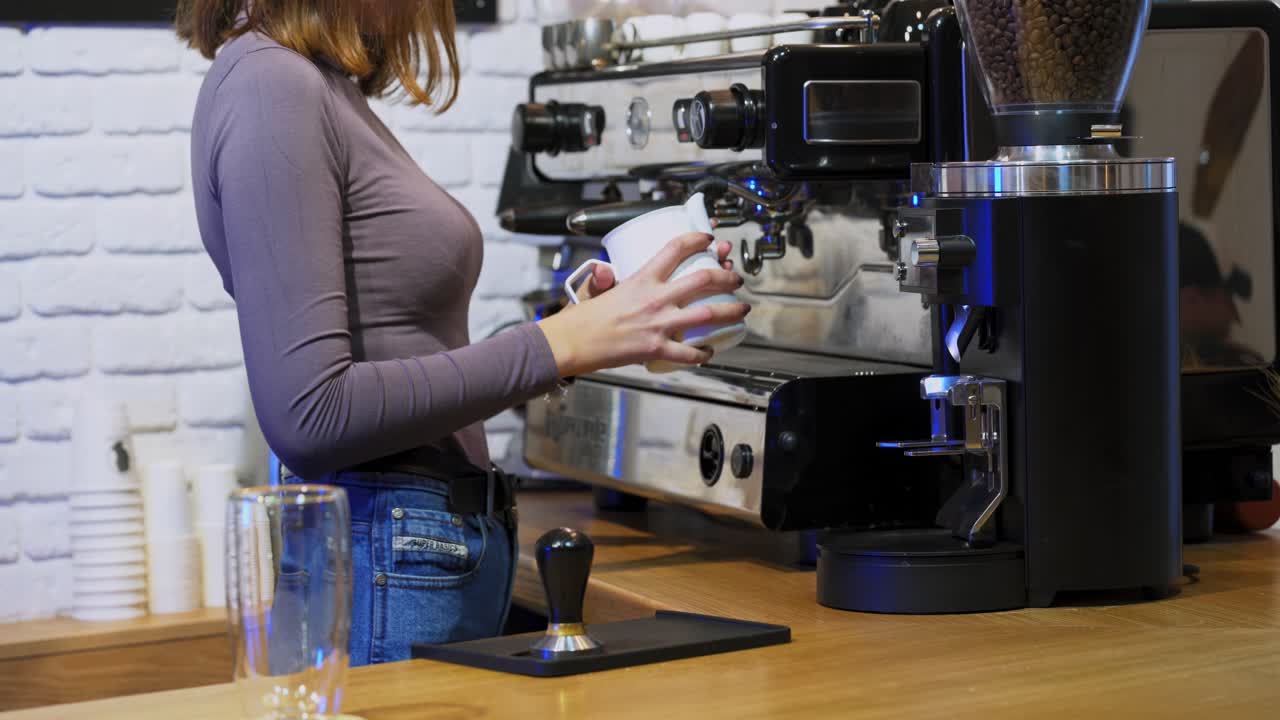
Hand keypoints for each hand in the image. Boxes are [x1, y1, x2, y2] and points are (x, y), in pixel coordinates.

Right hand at [539, 233, 748, 376]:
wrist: (570, 344)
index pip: (675, 249)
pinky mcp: (656, 350)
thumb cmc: (580, 319)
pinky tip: (709, 351)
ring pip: (708, 315)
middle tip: (735, 278)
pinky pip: (689, 353)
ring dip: (731, 311)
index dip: (697, 240)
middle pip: (703, 280)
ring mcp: (659, 325)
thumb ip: (605, 277)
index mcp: (641, 279)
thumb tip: (607, 270)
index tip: (708, 239)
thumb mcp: (595, 288)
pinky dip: (703, 353)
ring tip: (741, 310)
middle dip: (726, 276)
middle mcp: (655, 299)